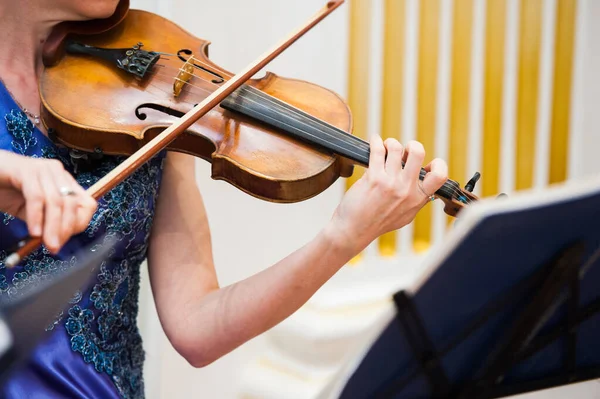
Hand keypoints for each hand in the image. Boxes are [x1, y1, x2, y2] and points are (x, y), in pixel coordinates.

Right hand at [0, 150, 96, 253]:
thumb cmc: (5, 191)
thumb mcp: (32, 210)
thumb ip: (48, 222)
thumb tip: (59, 241)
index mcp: (64, 181)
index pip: (87, 204)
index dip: (79, 224)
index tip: (64, 241)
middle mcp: (57, 172)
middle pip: (72, 204)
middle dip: (65, 229)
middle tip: (54, 247)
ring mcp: (42, 169)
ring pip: (56, 202)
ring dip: (52, 227)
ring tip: (47, 243)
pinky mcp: (25, 169)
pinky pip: (36, 197)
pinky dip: (36, 216)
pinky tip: (34, 231)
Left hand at [328, 136, 447, 252]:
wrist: (355, 230)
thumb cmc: (378, 223)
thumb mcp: (405, 216)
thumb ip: (416, 201)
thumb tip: (427, 191)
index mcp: (418, 198)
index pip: (440, 176)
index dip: (437, 164)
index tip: (426, 164)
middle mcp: (406, 189)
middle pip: (418, 152)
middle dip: (412, 145)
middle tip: (403, 151)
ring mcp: (390, 183)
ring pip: (395, 147)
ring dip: (390, 143)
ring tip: (385, 147)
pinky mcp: (373, 178)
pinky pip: (377, 151)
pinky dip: (376, 142)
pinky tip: (374, 141)